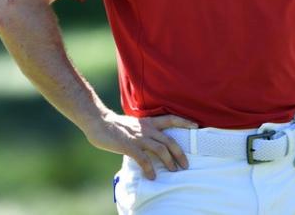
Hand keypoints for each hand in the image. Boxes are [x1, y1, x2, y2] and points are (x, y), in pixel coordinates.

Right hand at [83, 112, 197, 179]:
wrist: (98, 121)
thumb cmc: (113, 125)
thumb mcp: (133, 124)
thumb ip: (143, 131)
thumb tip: (149, 142)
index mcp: (148, 122)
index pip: (170, 119)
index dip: (184, 122)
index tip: (196, 126)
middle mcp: (146, 129)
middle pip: (169, 141)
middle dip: (179, 154)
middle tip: (185, 165)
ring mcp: (138, 137)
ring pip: (160, 149)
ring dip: (169, 162)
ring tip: (173, 171)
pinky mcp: (129, 146)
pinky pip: (144, 159)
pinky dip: (149, 169)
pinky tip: (151, 176)